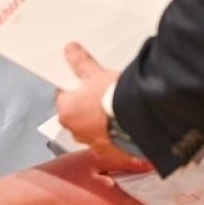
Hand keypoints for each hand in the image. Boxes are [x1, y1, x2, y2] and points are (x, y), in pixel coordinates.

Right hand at [20, 147, 157, 204]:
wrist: (38, 195)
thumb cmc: (61, 177)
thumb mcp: (93, 159)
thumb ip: (122, 160)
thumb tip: (147, 162)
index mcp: (114, 203)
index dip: (159, 194)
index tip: (165, 181)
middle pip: (138, 200)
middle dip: (138, 184)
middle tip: (133, 165)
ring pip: (126, 201)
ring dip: (123, 187)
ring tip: (106, 172)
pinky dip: (112, 193)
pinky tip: (99, 181)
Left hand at [55, 42, 128, 163]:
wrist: (140, 118)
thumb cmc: (114, 100)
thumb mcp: (96, 74)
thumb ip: (81, 63)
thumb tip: (71, 51)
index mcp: (66, 113)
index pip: (63, 97)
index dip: (74, 88)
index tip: (83, 83)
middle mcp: (76, 132)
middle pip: (77, 115)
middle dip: (87, 106)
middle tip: (101, 94)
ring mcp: (93, 144)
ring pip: (92, 131)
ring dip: (100, 123)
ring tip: (114, 110)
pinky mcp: (111, 153)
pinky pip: (109, 143)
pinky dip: (114, 135)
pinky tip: (123, 125)